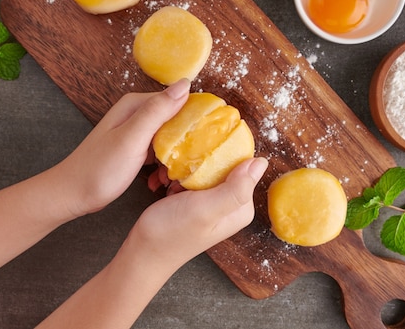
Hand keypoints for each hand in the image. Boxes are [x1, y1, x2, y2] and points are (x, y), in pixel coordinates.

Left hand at [59, 79, 190, 216]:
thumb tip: (185, 84)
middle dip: (187, 140)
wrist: (73, 194)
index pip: (178, 100)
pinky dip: (165, 165)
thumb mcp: (131, 138)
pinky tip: (163, 179)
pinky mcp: (136, 149)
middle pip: (176, 120)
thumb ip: (157, 111)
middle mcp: (137, 114)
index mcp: (136, 105)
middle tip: (194, 161)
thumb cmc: (99, 169)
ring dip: (177, 155)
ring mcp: (136, 132)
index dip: (196, 117)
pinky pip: (160, 152)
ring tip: (177, 175)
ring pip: (170, 138)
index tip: (210, 137)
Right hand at [129, 157, 267, 269]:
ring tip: (174, 180)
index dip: (224, 153)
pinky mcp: (198, 201)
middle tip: (182, 170)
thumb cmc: (172, 232)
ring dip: (189, 169)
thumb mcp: (206, 208)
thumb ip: (235, 188)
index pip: (244, 165)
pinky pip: (195, 178)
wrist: (143, 251)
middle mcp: (233, 204)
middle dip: (204, 161)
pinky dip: (182, 177)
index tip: (201, 157)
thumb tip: (261, 162)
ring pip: (208, 169)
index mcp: (242, 206)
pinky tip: (171, 185)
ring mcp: (215, 202)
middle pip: (226, 165)